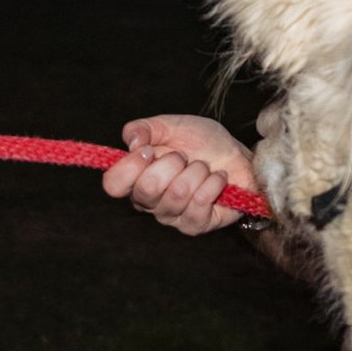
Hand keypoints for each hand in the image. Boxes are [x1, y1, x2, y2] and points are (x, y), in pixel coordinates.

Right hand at [100, 114, 260, 236]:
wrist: (238, 156)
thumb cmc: (202, 142)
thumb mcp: (171, 125)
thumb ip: (144, 128)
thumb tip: (131, 142)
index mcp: (136, 177)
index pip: (113, 185)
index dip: (129, 167)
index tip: (148, 151)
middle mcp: (149, 202)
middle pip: (145, 190)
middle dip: (171, 164)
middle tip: (184, 156)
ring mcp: (172, 216)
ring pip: (176, 195)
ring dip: (196, 171)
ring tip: (203, 166)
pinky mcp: (195, 225)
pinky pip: (199, 205)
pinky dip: (213, 183)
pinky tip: (218, 178)